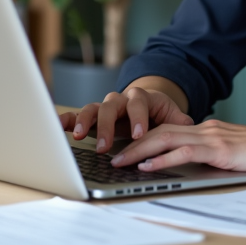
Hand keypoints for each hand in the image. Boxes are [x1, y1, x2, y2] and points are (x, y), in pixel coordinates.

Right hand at [60, 86, 192, 152]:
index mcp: (141, 98)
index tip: (138, 135)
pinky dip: (66, 120)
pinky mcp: (91, 117)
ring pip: (92, 108)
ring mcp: (104, 107)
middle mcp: (119, 99)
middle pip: (111, 106)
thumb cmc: (158, 115)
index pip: (138, 104)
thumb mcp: (172, 117)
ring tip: (80, 137)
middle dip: (108, 126)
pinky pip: (76, 114)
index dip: (138, 118)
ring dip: (84, 122)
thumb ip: (179, 122)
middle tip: (106, 146)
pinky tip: (56, 126)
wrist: (147, 106)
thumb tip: (189, 126)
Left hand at [110, 119, 245, 172]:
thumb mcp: (231, 151)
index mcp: (207, 129)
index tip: (125, 146)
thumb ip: (211, 153)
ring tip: (120, 160)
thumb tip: (190, 164)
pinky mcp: (218, 149)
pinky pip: (183, 152)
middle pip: (159, 130)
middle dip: (132, 141)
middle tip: (112, 153)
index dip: (144, 137)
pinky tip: (147, 165)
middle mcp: (205, 128)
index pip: (168, 129)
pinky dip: (162, 158)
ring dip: (139, 149)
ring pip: (165, 138)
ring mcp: (211, 137)